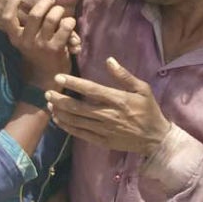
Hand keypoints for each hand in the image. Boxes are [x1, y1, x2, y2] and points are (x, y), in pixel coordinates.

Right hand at [3, 0, 74, 88]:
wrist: (46, 78)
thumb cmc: (38, 54)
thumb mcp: (27, 41)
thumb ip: (29, 25)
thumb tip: (39, 3)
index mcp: (16, 38)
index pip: (8, 18)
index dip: (11, 3)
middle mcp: (27, 41)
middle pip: (35, 14)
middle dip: (45, 3)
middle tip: (51, 1)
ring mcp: (41, 45)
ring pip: (52, 18)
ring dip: (59, 11)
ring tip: (61, 11)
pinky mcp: (56, 49)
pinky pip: (65, 27)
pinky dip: (70, 22)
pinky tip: (70, 23)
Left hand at [46, 57, 171, 155]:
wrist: (155, 138)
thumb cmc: (149, 110)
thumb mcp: (143, 89)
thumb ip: (125, 76)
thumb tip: (109, 60)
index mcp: (119, 100)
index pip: (91, 90)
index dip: (73, 83)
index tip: (59, 77)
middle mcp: (109, 115)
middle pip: (78, 107)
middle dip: (60, 99)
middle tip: (47, 91)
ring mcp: (104, 130)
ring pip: (76, 121)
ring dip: (60, 112)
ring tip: (49, 104)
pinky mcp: (102, 141)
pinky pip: (80, 134)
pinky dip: (67, 127)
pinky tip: (59, 120)